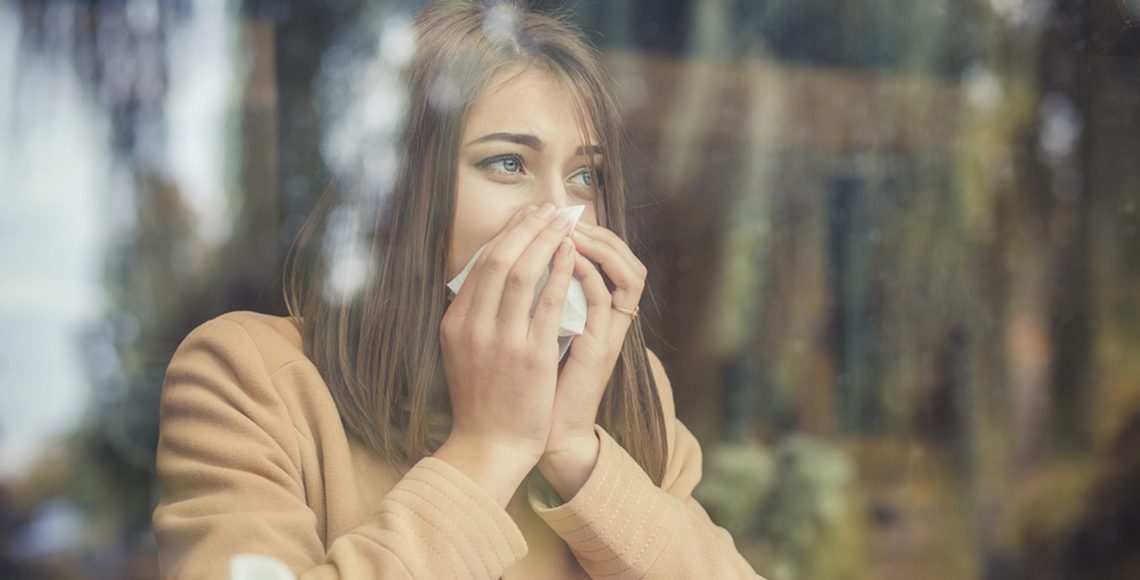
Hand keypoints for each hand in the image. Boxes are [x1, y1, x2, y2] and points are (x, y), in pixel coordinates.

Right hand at [435, 203, 577, 505]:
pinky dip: (560, 272)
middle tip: (547, 210)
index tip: (525, 218)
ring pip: (522, 273)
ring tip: (562, 222)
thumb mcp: (461, 353)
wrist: (489, 446)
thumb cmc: (481, 401)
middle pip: (499, 260)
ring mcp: (502, 340)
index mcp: (455, 323)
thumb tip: (485, 279)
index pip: (480, 265)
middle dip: (526, 228)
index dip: (506, 235)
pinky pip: (548, 302)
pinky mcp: (531, 356)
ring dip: (544, 240)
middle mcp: (473, 327)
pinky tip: (571, 254)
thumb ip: (470, 317)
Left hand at [538, 222, 647, 499]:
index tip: (551, 216)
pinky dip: (589, 273)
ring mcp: (608, 334)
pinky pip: (606, 299)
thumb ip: (531, 302)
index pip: (606, 260)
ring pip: (628, 273)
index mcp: (592, 315)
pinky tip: (568, 255)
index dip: (585, 234)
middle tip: (563, 212)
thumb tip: (507, 264)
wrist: (537, 433)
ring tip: (570, 226)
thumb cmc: (530, 387)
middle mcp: (607, 321)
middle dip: (597, 231)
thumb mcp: (530, 334)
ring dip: (600, 245)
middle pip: (625, 259)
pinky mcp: (601, 347)